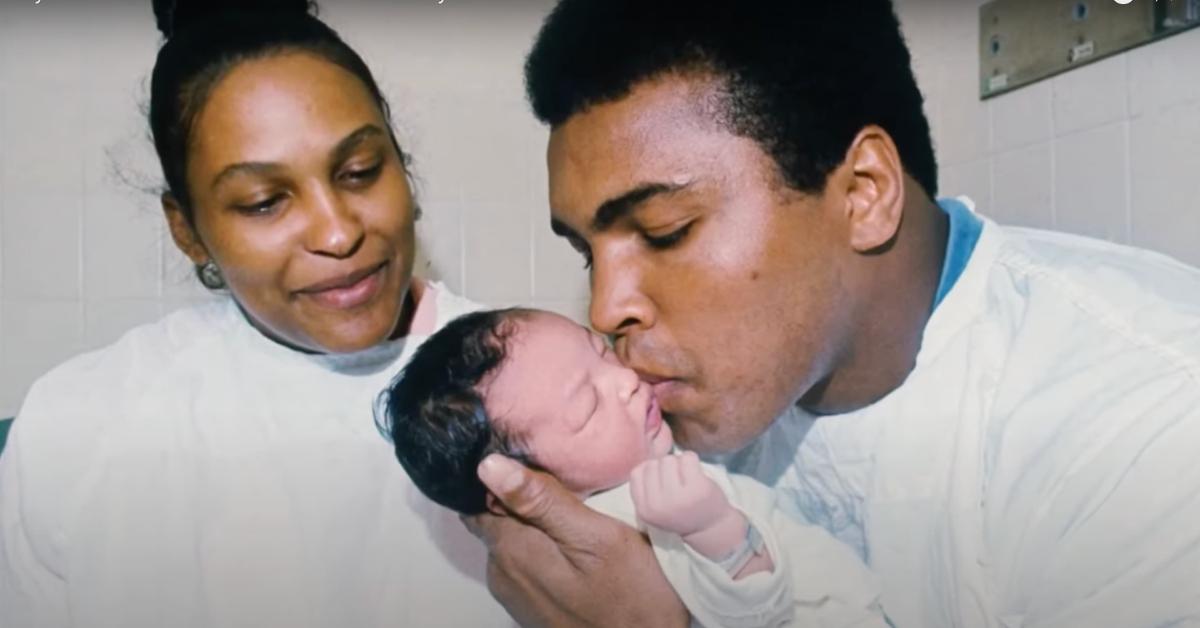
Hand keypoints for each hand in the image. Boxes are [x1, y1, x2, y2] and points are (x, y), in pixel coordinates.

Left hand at [462, 454, 687, 627]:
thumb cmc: (632, 594)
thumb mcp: (596, 536)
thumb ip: (542, 501)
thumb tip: (489, 465)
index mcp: (511, 548)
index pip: (480, 496)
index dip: (502, 473)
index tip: (534, 461)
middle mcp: (501, 572)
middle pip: (496, 517)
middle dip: (520, 498)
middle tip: (564, 483)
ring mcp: (513, 594)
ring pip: (510, 541)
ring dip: (532, 524)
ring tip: (573, 513)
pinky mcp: (529, 607)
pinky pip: (524, 565)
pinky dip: (541, 549)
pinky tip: (573, 548)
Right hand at [630, 451, 732, 537]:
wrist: (710, 528)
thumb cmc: (681, 511)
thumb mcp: (655, 506)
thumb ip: (647, 482)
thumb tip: (652, 448)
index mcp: (644, 510)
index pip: (636, 473)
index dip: (650, 471)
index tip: (662, 480)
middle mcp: (657, 505)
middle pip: (652, 464)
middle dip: (664, 467)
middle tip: (676, 480)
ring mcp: (677, 497)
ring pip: (669, 459)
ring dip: (678, 463)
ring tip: (686, 477)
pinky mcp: (697, 488)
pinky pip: (687, 457)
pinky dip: (693, 460)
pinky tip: (696, 473)